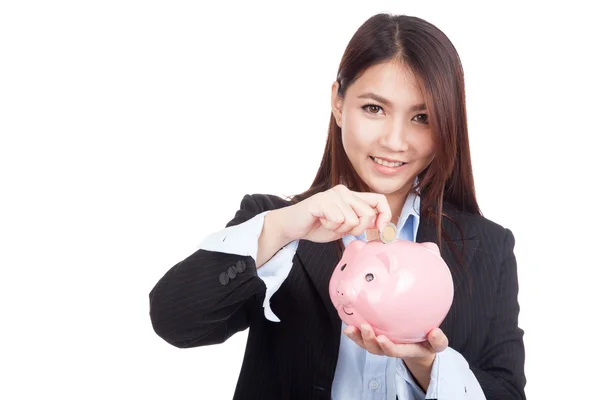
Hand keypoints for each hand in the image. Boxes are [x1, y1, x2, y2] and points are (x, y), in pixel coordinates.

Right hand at [277, 184, 391, 242]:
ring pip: (352, 219)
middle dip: (357, 229)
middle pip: (368, 214)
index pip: (380, 200)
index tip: (379, 230)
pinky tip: (321, 220)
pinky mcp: (322, 200)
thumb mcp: (345, 227)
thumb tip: (382, 226)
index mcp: (352, 196)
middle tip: (341, 228)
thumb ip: (361, 223)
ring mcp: (333, 194)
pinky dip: (330, 226)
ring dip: (340, 228)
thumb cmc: (318, 225)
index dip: (385, 215)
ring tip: (327, 223)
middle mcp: (345, 191)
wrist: (293, 225)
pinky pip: (338, 219)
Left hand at [343, 324, 447, 360]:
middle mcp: (389, 348)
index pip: (395, 351)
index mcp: (405, 350)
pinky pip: (361, 336)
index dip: (388, 347)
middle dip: (369, 340)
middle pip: (375, 349)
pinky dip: (354, 332)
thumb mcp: (437, 344)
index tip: (383, 339)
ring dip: (357, 337)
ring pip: (365, 344)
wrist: (418, 344)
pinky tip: (348, 323)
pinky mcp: (374, 336)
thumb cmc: (427, 342)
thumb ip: (438, 340)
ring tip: (350, 328)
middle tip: (365, 328)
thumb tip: (435, 332)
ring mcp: (380, 343)